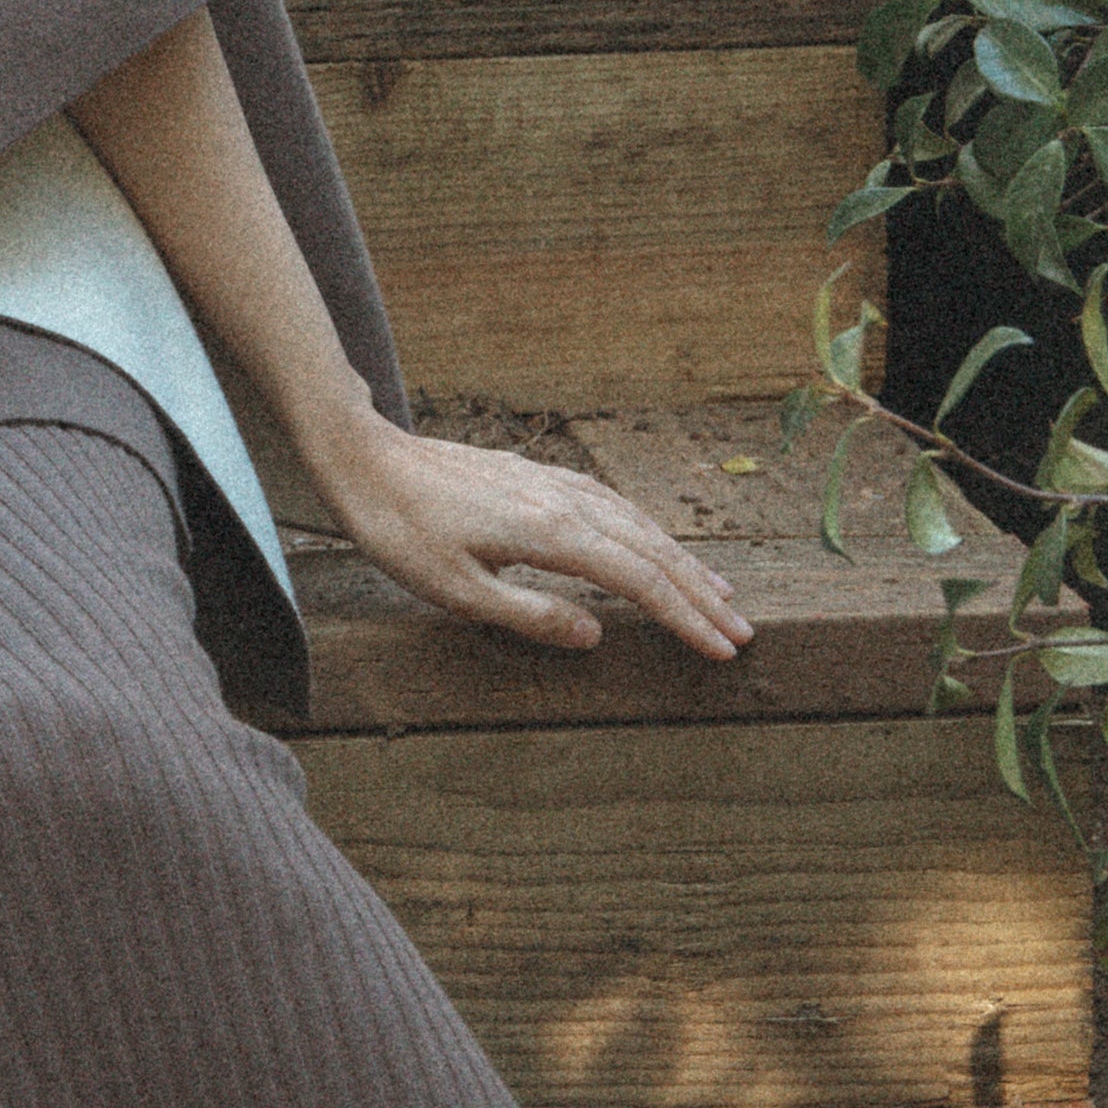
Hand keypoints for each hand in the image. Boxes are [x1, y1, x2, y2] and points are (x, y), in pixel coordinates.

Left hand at [304, 394, 752, 663]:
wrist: (366, 460)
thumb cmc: (401, 531)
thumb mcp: (456, 590)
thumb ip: (530, 615)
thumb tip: (597, 636)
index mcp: (551, 533)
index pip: (638, 581)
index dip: (684, 617)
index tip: (722, 647)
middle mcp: (565, 502)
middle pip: (651, 551)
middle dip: (700, 594)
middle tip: (741, 632)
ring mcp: (554, 484)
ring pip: (637, 524)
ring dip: (681, 561)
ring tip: (718, 593)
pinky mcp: (538, 477)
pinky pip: (612, 505)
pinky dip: (646, 531)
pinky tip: (654, 544)